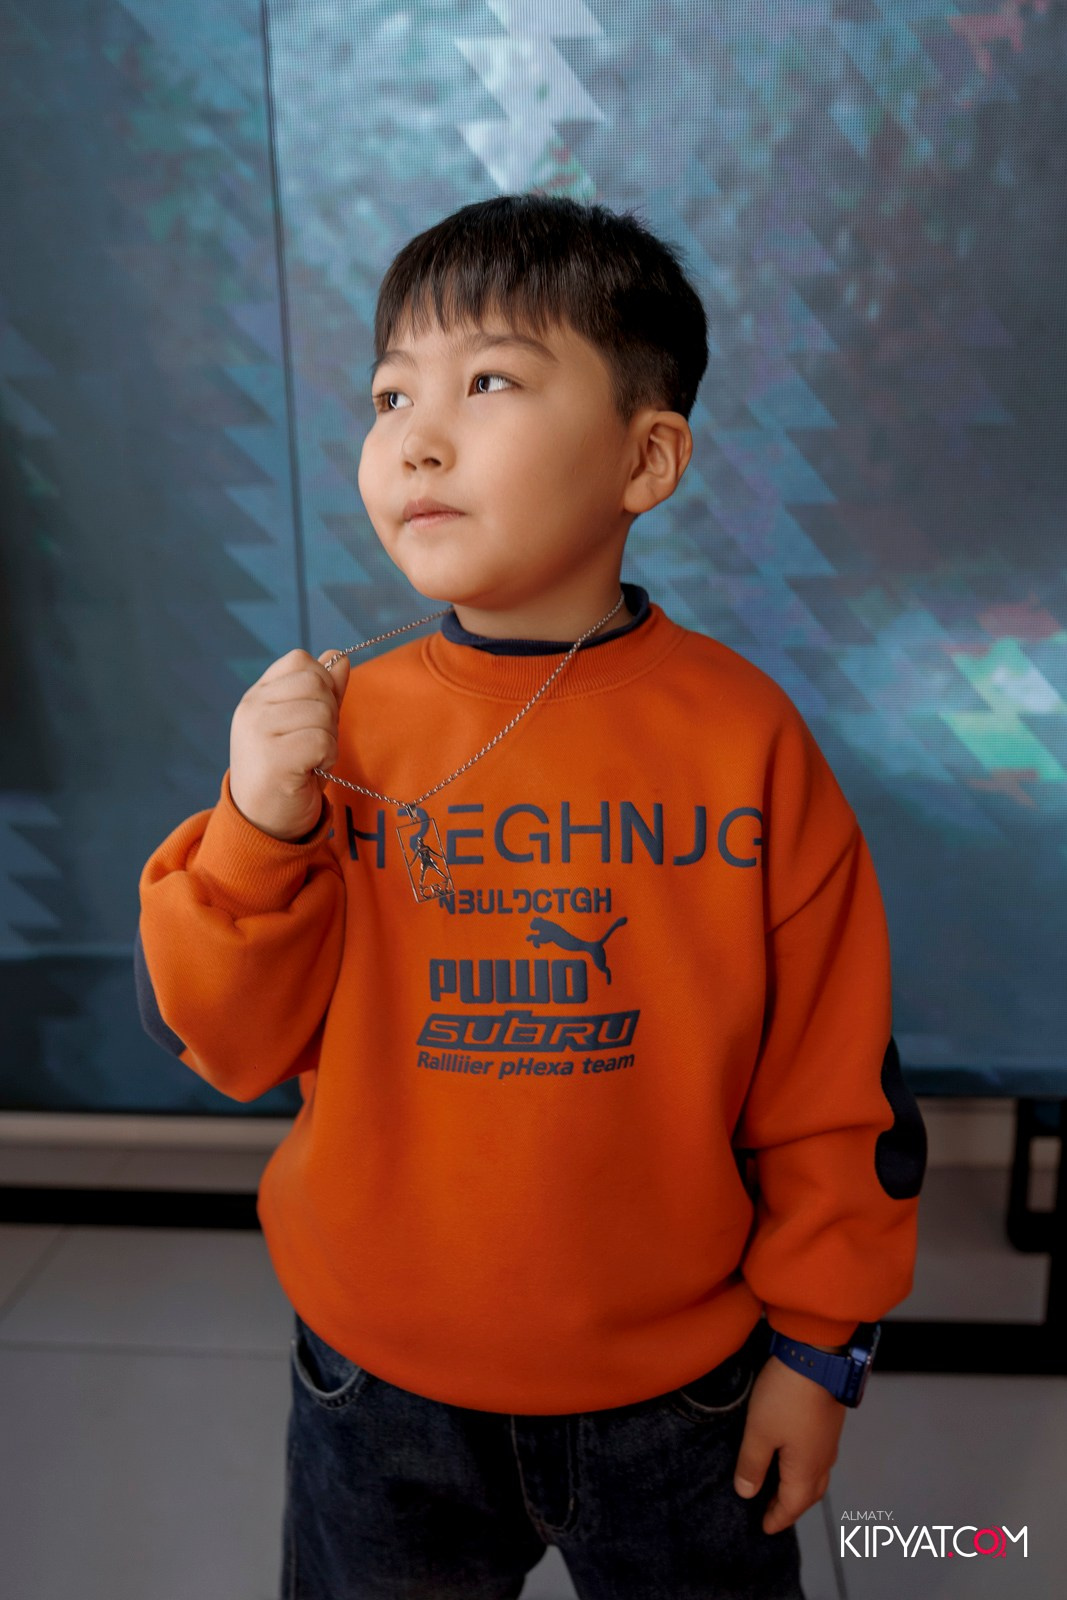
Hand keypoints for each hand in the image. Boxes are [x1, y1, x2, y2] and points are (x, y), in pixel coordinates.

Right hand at [229, 648, 350, 841]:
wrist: (264, 822)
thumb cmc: (288, 772)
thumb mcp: (305, 725)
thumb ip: (323, 692)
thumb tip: (340, 657)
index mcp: (257, 695)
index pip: (300, 661)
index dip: (321, 685)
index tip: (313, 717)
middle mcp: (251, 708)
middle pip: (316, 683)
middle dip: (329, 713)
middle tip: (315, 743)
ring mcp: (258, 731)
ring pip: (322, 712)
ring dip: (329, 739)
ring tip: (310, 759)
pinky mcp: (273, 758)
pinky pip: (323, 741)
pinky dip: (328, 758)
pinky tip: (311, 771)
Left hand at [733, 1352, 847, 1534]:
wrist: (817, 1357)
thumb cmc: (785, 1397)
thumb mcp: (759, 1432)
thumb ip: (752, 1465)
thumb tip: (747, 1493)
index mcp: (806, 1470)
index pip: (792, 1506)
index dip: (777, 1518)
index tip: (764, 1527)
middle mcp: (823, 1460)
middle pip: (808, 1495)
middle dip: (790, 1506)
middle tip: (772, 1510)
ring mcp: (829, 1440)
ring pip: (817, 1476)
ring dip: (800, 1487)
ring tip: (780, 1485)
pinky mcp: (830, 1423)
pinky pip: (819, 1458)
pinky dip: (806, 1468)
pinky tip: (794, 1455)